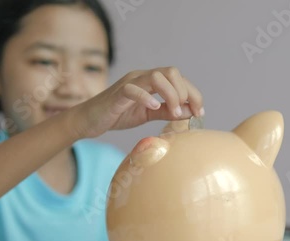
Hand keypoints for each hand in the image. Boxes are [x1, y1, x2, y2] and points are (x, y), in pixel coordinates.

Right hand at [73, 67, 203, 137]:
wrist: (89, 120)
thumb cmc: (118, 115)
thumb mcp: (148, 114)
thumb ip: (167, 111)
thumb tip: (189, 112)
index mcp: (151, 81)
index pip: (179, 79)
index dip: (193, 93)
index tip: (200, 112)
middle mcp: (142, 77)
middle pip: (172, 72)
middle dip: (185, 92)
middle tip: (186, 113)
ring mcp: (130, 83)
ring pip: (156, 76)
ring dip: (171, 94)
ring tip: (173, 113)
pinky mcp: (118, 93)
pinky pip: (134, 89)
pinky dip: (147, 97)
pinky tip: (154, 108)